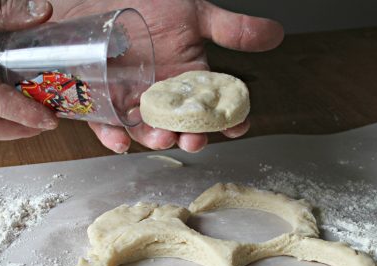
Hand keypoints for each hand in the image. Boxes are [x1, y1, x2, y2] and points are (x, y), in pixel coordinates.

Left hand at [51, 0, 283, 152]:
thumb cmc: (146, 2)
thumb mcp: (194, 14)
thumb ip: (231, 29)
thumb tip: (275, 34)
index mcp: (187, 80)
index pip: (212, 108)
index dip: (228, 121)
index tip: (239, 126)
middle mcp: (162, 95)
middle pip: (181, 126)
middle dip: (190, 137)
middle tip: (195, 140)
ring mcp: (132, 100)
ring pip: (147, 131)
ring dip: (156, 140)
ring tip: (163, 139)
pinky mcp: (101, 101)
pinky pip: (105, 126)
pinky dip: (112, 137)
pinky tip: (120, 140)